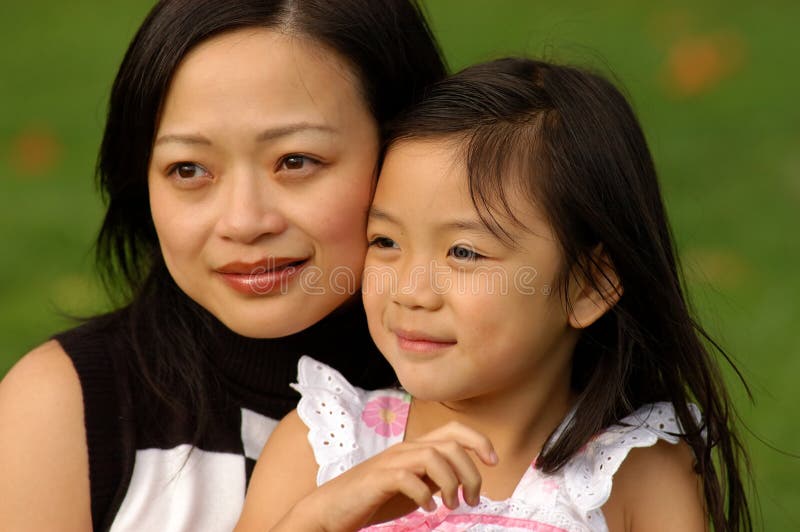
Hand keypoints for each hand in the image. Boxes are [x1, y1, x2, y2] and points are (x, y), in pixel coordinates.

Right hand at [281, 421, 496, 531]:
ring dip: (451, 484)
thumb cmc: (373, 499)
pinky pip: (410, 478)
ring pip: (435, 457)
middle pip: (451, 445)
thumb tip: (464, 480)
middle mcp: (405, 449)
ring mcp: (391, 462)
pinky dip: (425, 496)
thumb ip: (435, 477)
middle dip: (471, 472)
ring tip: (450, 506)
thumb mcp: (414, 486)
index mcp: (415, 448)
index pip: (454, 429)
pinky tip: (426, 510)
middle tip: (472, 500)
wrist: (332, 509)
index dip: (479, 440)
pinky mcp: (378, 479)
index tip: (494, 462)